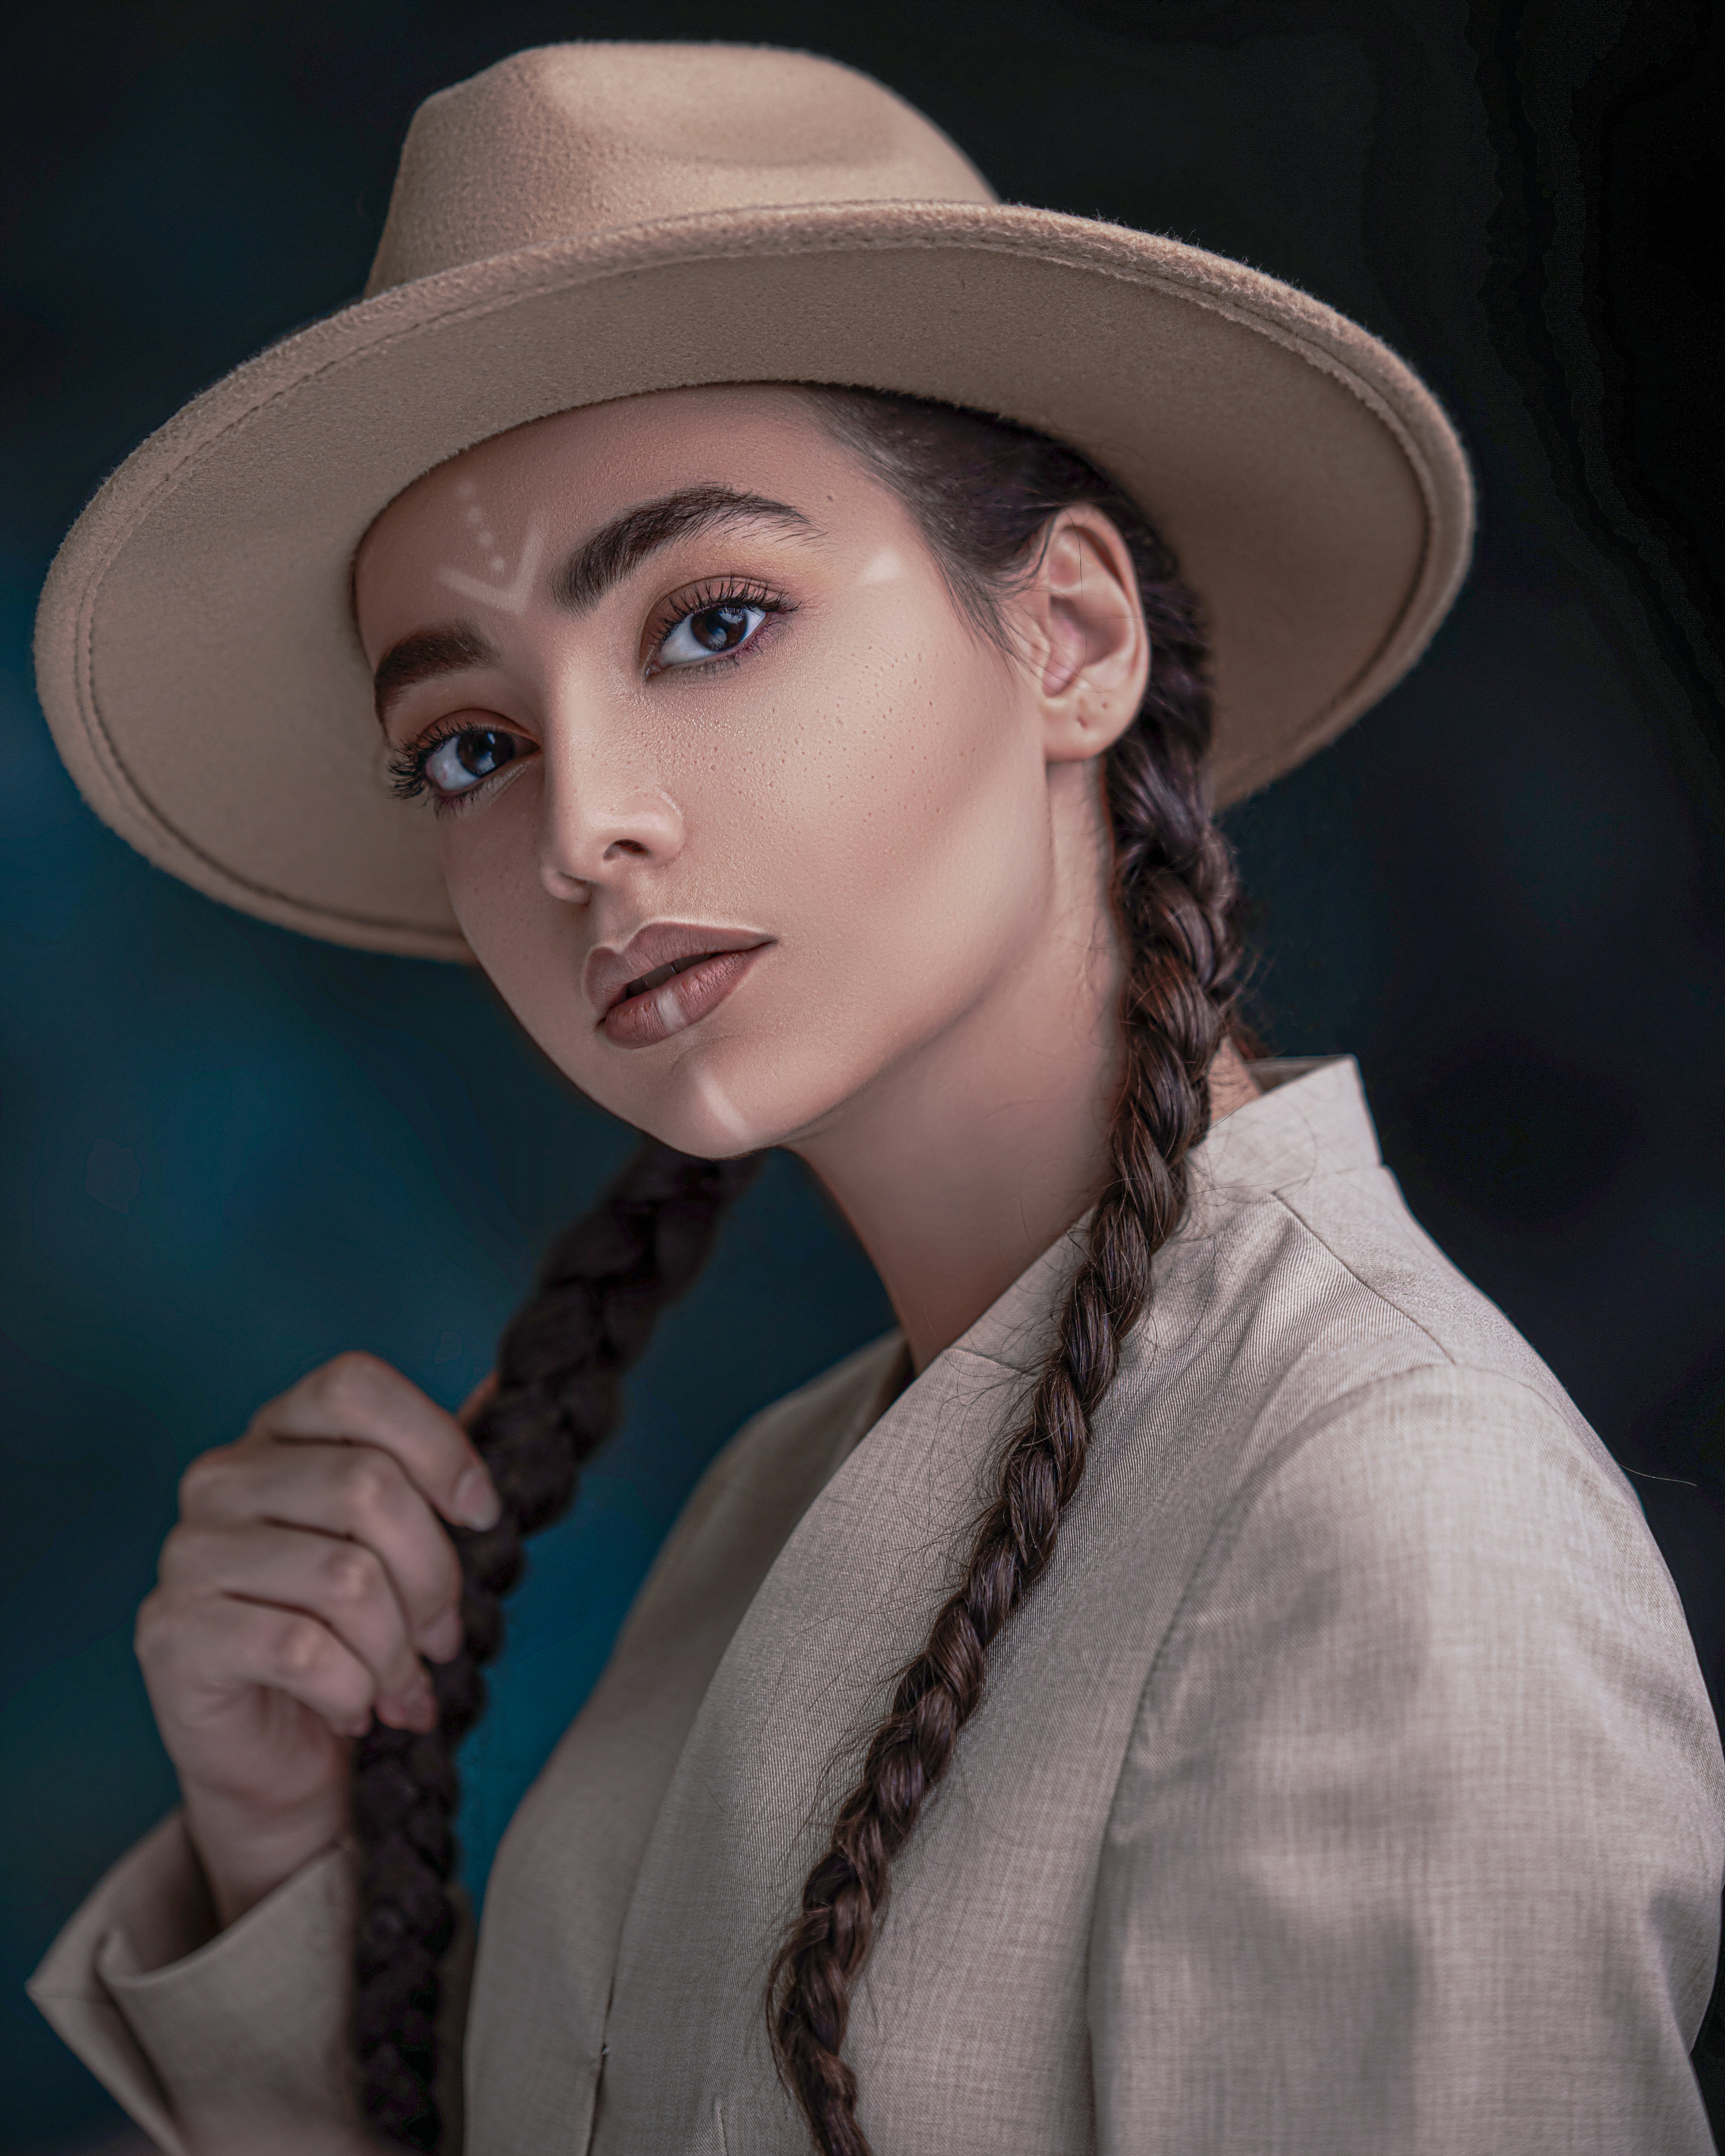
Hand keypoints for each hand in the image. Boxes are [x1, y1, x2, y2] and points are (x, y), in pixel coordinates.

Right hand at [136, 1351, 500, 1927]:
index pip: (354, 1387)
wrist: (275, 1756)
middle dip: (433, 1578)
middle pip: (368, 1486)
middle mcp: (221, 1478)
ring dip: (397, 1650)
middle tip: (443, 1639)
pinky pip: (301, 1650)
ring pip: (345, 1577)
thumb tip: (511, 1379)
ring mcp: (190, 1553)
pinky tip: (355, 1710)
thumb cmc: (349, 1634)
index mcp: (276, 1433)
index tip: (482, 1514)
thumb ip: (437, 1463)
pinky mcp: (174, 1633)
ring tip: (403, 1686)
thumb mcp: (402, 1541)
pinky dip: (352, 1690)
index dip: (436, 1444)